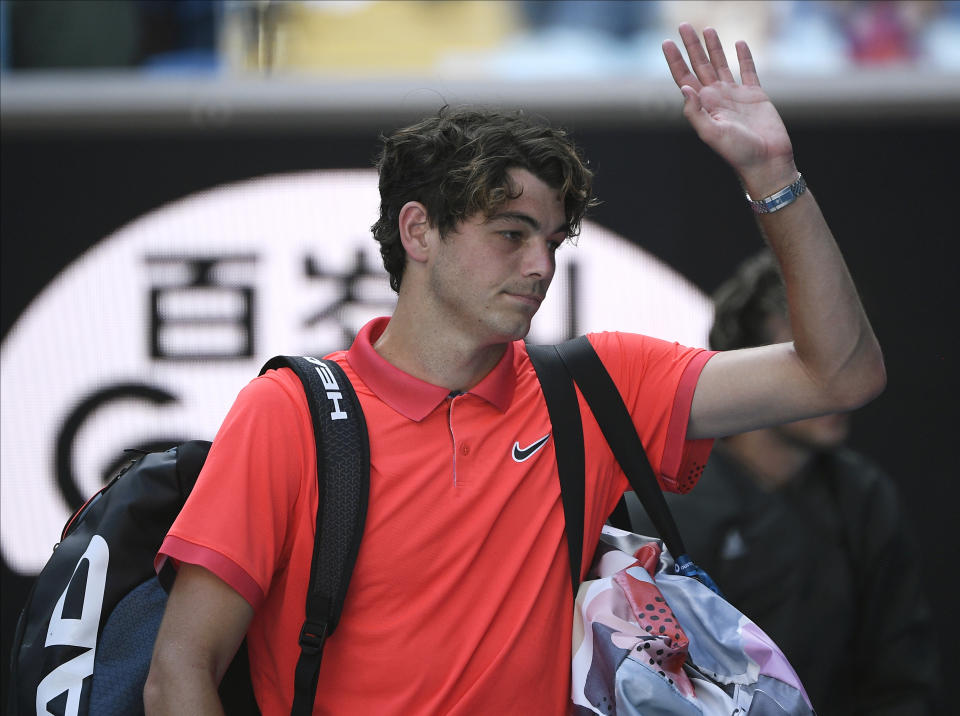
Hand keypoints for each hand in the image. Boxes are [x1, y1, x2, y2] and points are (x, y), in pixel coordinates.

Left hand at [663, 23, 795, 195]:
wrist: (766, 161)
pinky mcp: (756, 96)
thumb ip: (695, 112)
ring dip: (714, 47)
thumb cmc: (738, 152)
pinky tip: (739, 44)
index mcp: (704, 105)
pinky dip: (744, 57)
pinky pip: (749, 71)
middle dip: (692, 46)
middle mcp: (717, 98)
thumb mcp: (711, 133)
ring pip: (722, 64)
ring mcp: (736, 95)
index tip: (666, 42)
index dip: (675, 60)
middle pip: (701, 65)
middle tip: (684, 25)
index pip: (685, 78)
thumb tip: (684, 89)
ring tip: (708, 29)